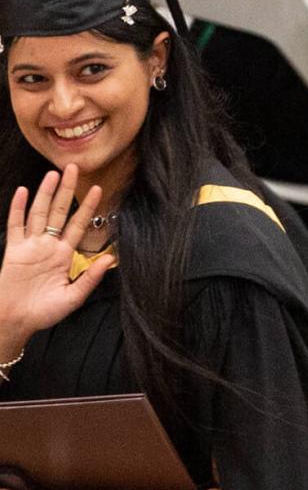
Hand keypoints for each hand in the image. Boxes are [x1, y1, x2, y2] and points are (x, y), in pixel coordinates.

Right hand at [0, 165, 115, 348]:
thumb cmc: (44, 312)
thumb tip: (110, 260)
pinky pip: (16, 225)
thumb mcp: (73, 297)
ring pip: (38, 213)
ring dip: (45, 193)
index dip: (87, 207)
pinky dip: (19, 208)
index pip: (78, 224)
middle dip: (66, 190)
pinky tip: (24, 192)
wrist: (16, 321)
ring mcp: (30, 246)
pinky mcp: (14, 250)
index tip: (98, 189)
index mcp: (64, 255)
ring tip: (53, 174)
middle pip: (58, 211)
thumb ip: (90, 278)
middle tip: (74, 168)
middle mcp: (48, 246)